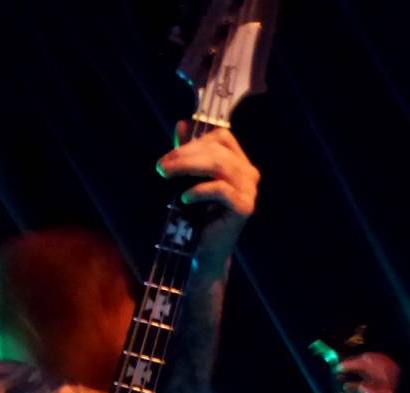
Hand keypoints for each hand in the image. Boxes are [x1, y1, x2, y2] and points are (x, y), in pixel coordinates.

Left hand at [158, 123, 259, 278]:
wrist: (204, 252)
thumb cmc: (196, 217)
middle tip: (160, 166)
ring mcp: (249, 191)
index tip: (168, 156)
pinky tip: (183, 199)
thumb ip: (187, 153)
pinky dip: (198, 191)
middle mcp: (249, 174)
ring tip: (165, 175)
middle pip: (217, 150)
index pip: (221, 137)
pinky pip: (220, 189)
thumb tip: (182, 123)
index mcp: (239, 163)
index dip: (194, 142)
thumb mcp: (189, 181)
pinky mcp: (244, 207)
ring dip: (188, 167)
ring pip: (218, 166)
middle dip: (185, 155)